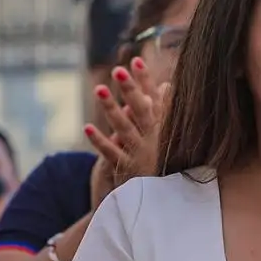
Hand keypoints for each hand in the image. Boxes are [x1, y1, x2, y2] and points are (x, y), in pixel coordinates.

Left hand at [86, 59, 168, 203]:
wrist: (169, 200)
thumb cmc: (170, 163)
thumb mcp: (174, 135)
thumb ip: (169, 109)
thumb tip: (167, 84)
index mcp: (165, 129)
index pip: (156, 99)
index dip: (146, 80)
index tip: (136, 60)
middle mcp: (154, 139)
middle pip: (141, 109)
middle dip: (130, 89)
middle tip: (118, 69)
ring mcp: (140, 153)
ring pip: (124, 128)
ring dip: (112, 109)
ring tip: (99, 90)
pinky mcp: (128, 169)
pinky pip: (112, 154)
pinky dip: (100, 142)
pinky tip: (87, 128)